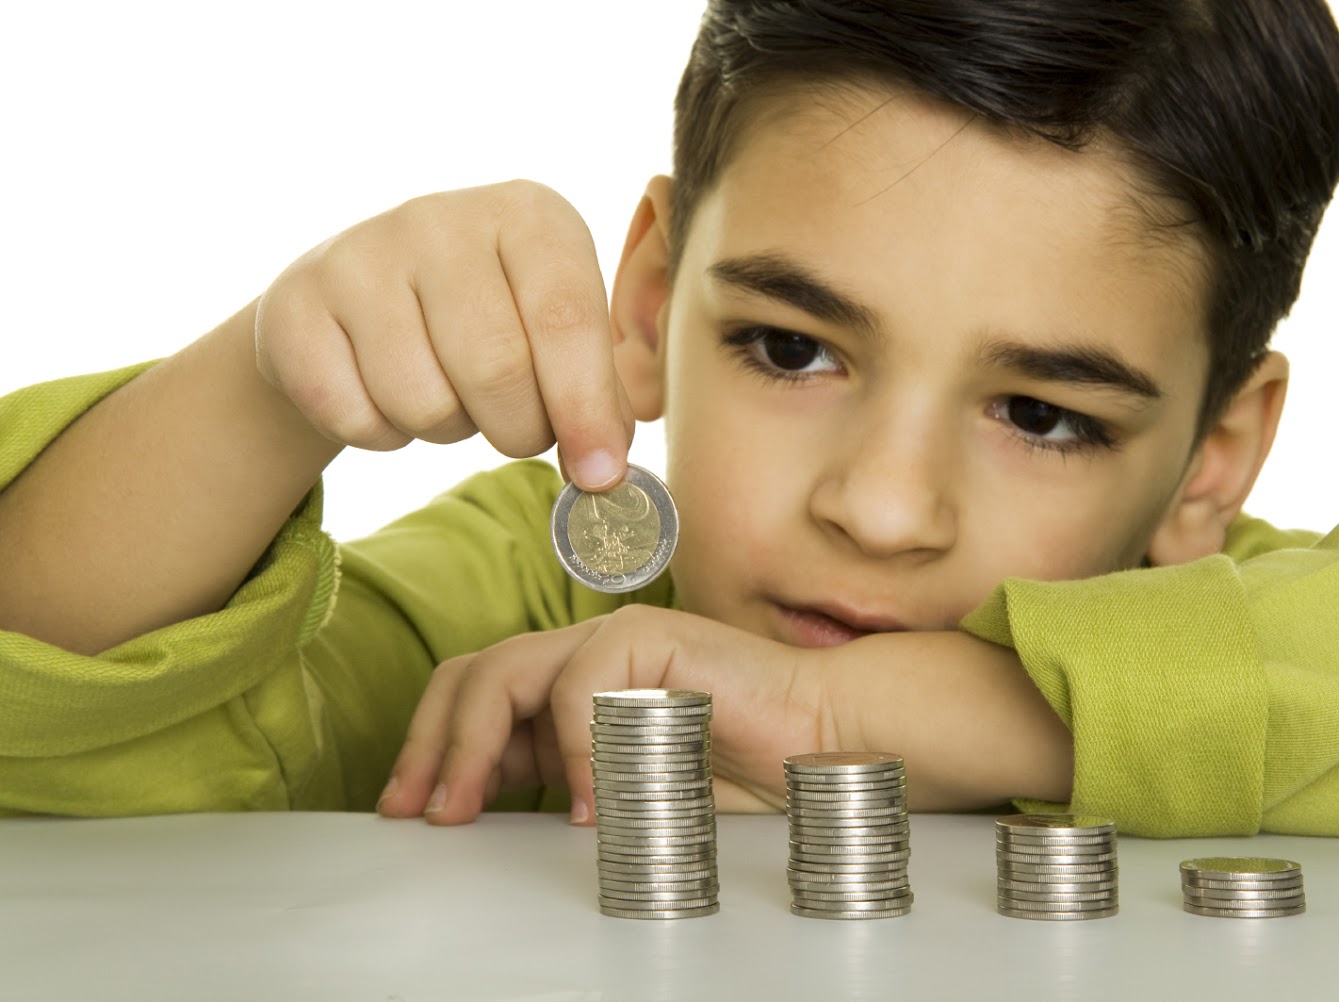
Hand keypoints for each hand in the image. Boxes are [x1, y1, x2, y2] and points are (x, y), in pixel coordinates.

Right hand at [255, 180, 631, 487]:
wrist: (357, 298)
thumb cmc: (489, 320)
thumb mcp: (557, 336)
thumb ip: (596, 398)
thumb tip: (603, 471)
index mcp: (529, 214)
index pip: (567, 318)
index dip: (585, 408)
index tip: (599, 474)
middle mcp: (441, 218)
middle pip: (496, 368)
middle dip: (518, 428)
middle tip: (517, 428)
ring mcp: (360, 254)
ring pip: (423, 402)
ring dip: (447, 429)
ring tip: (446, 391)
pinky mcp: (295, 304)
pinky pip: (354, 417)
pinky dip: (382, 434)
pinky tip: (384, 392)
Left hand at [377, 606, 831, 822]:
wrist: (822, 744)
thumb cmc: (739, 772)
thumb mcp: (625, 793)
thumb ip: (563, 786)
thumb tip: (477, 810)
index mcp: (570, 693)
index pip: (472, 698)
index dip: (430, 750)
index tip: (408, 811)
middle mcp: (582, 658)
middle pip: (470, 677)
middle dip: (432, 746)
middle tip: (424, 812)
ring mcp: (614, 640)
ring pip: (505, 673)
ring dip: (476, 747)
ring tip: (470, 808)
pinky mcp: (651, 635)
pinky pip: (579, 684)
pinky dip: (570, 747)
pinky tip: (587, 803)